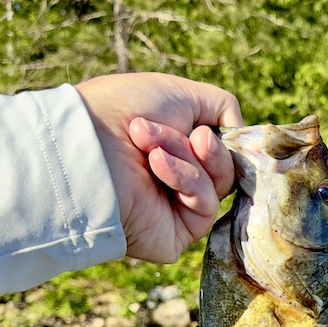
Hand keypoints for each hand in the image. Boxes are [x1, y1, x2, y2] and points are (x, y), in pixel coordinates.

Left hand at [76, 72, 243, 262]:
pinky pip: (206, 207)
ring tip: (150, 146)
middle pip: (226, 167)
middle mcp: (179, 180)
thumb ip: (221, 105)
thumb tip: (240, 131)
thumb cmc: (122, 112)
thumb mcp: (179, 92)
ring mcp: (179, 209)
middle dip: (203, 145)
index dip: (226, 138)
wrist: (87, 146)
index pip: (224, 149)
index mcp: (179, 149)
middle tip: (170, 133)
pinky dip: (187, 180)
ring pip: (219, 184)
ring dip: (187, 158)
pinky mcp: (178, 234)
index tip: (210, 127)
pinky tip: (156, 165)